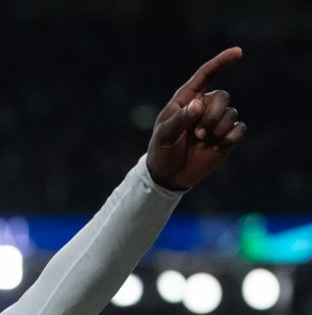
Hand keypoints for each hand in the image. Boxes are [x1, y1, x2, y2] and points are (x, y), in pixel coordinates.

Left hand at [146, 47, 246, 190]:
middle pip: (222, 96)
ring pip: (232, 112)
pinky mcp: (227, 137)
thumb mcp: (164, 135)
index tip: (237, 52)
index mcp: (186, 100)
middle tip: (199, 133)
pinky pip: (240, 128)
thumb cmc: (162, 151)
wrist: (169, 176)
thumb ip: (179, 119)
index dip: (221, 62)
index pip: (205, 75)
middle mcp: (204, 107)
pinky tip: (217, 146)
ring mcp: (217, 122)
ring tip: (202, 140)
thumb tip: (198, 104)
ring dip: (218, 128)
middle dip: (213, 114)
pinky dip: (230, 136)